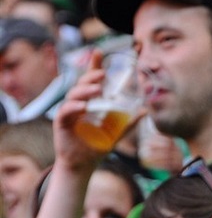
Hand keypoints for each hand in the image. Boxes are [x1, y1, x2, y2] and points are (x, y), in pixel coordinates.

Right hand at [52, 51, 144, 172]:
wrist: (83, 165)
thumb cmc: (96, 148)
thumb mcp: (116, 134)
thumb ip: (128, 122)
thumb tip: (144, 111)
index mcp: (89, 103)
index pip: (91, 81)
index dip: (94, 65)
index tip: (99, 52)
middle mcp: (77, 103)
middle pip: (82, 84)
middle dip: (92, 77)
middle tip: (103, 74)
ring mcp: (68, 111)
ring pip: (74, 95)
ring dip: (86, 90)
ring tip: (97, 90)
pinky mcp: (61, 122)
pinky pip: (67, 111)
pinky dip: (75, 107)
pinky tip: (84, 106)